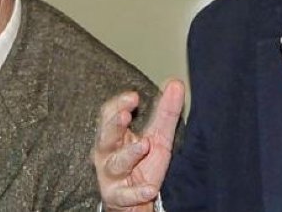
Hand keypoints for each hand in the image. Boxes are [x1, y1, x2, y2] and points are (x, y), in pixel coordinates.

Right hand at [93, 79, 184, 211]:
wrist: (135, 200)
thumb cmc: (142, 163)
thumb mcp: (158, 136)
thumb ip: (166, 112)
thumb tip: (176, 83)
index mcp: (114, 135)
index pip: (109, 115)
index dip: (119, 104)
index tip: (133, 96)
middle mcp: (106, 154)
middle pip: (105, 136)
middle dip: (114, 125)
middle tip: (125, 115)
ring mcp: (110, 176)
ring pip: (115, 164)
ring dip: (128, 154)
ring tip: (143, 145)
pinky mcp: (117, 197)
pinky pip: (125, 195)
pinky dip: (136, 192)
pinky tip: (150, 188)